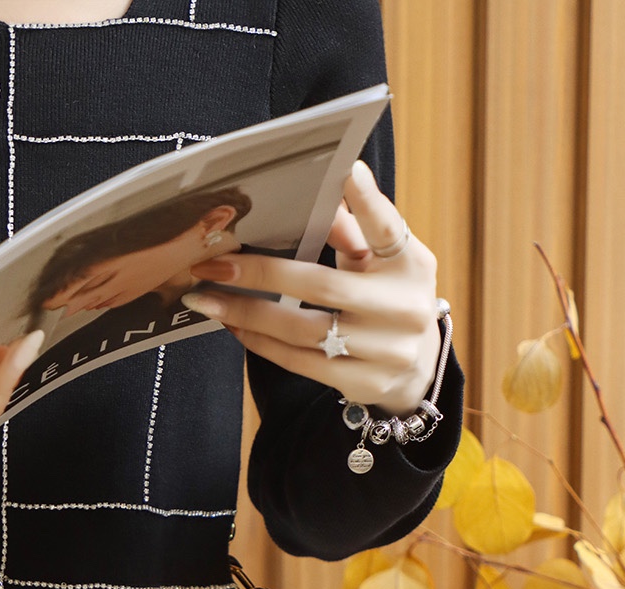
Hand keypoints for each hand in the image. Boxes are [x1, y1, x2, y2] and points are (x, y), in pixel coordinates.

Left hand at [185, 159, 441, 416]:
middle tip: (213, 264)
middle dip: (261, 273)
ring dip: (248, 312)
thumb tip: (328, 187)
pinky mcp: (364, 382)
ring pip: (302, 330)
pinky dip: (262, 343)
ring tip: (208, 300)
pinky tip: (236, 326)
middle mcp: (404, 307)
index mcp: (410, 264)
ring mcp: (386, 350)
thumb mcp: (382, 261)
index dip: (366, 200)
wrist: (416, 366)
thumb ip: (356, 228)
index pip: (386, 227)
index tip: (345, 171)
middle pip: (321, 286)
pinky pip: (300, 362)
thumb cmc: (386, 299)